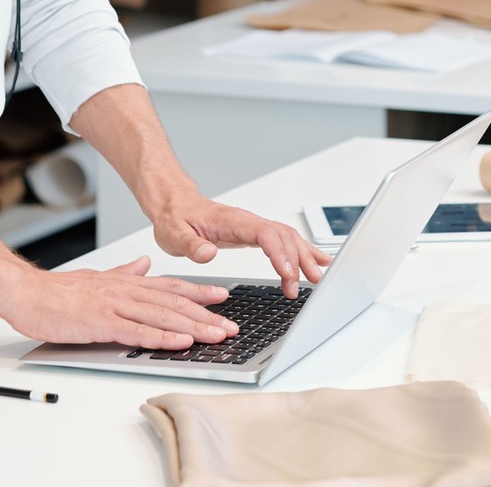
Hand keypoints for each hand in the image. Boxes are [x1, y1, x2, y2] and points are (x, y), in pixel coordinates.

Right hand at [0, 255, 237, 349]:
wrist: (27, 293)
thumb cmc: (59, 291)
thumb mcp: (99, 277)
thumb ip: (124, 271)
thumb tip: (144, 263)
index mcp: (127, 281)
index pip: (171, 286)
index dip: (199, 291)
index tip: (223, 297)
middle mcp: (126, 290)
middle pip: (174, 302)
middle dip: (205, 314)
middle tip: (230, 325)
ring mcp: (115, 306)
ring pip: (162, 316)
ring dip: (193, 327)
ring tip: (217, 335)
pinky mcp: (101, 323)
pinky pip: (137, 332)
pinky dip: (162, 338)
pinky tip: (180, 343)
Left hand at [153, 194, 332, 298]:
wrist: (175, 205)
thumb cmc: (176, 218)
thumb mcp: (174, 234)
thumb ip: (191, 245)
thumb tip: (208, 254)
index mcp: (232, 221)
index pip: (265, 234)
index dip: (279, 254)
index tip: (288, 274)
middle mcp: (248, 221)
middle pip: (283, 236)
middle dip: (298, 260)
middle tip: (304, 285)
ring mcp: (253, 226)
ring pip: (287, 237)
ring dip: (304, 256)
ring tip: (317, 276)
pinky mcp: (254, 233)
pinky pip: (283, 239)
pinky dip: (301, 250)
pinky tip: (314, 259)